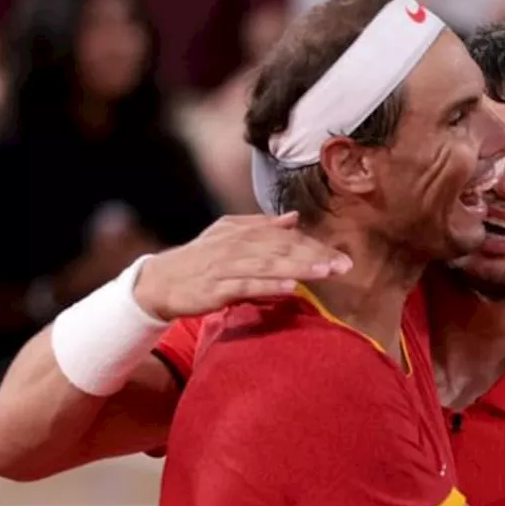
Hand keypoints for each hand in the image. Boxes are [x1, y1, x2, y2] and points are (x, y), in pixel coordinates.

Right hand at [133, 212, 351, 319]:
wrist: (160, 281)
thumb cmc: (200, 259)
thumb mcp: (230, 236)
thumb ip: (262, 226)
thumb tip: (293, 217)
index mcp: (243, 231)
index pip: (286, 237)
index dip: (315, 246)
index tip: (342, 257)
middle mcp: (236, 244)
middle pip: (282, 248)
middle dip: (315, 256)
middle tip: (344, 265)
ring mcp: (225, 266)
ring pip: (268, 264)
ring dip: (299, 267)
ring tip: (325, 272)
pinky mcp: (215, 288)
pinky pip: (246, 285)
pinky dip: (269, 284)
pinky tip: (291, 286)